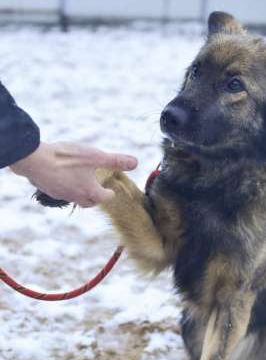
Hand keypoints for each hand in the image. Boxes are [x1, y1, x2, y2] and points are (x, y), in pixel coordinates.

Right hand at [10, 141, 137, 206]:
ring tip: (80, 185)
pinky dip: (64, 186)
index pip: (104, 198)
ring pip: (72, 197)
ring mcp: (59, 194)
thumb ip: (115, 160)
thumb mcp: (96, 157)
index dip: (109, 194)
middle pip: (88, 203)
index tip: (111, 192)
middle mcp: (74, 197)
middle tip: (97, 193)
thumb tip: (136, 163)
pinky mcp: (46, 188)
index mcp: (89, 192)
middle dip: (94, 198)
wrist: (34, 160)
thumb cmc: (67, 159)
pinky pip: (58, 190)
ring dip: (78, 193)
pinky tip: (61, 177)